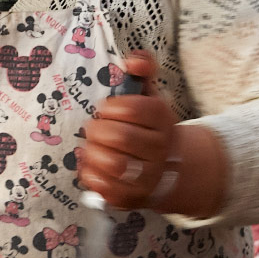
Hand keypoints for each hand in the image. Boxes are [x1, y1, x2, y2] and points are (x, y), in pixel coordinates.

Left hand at [80, 50, 178, 210]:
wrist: (168, 168)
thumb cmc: (149, 127)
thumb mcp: (149, 95)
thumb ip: (142, 70)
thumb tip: (134, 60)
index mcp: (162, 120)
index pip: (131, 109)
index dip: (110, 107)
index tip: (106, 109)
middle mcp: (160, 149)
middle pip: (119, 137)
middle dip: (98, 130)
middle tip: (94, 129)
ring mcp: (148, 176)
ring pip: (113, 164)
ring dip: (93, 153)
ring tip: (93, 147)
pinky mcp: (132, 197)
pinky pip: (104, 187)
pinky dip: (90, 173)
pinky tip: (93, 165)